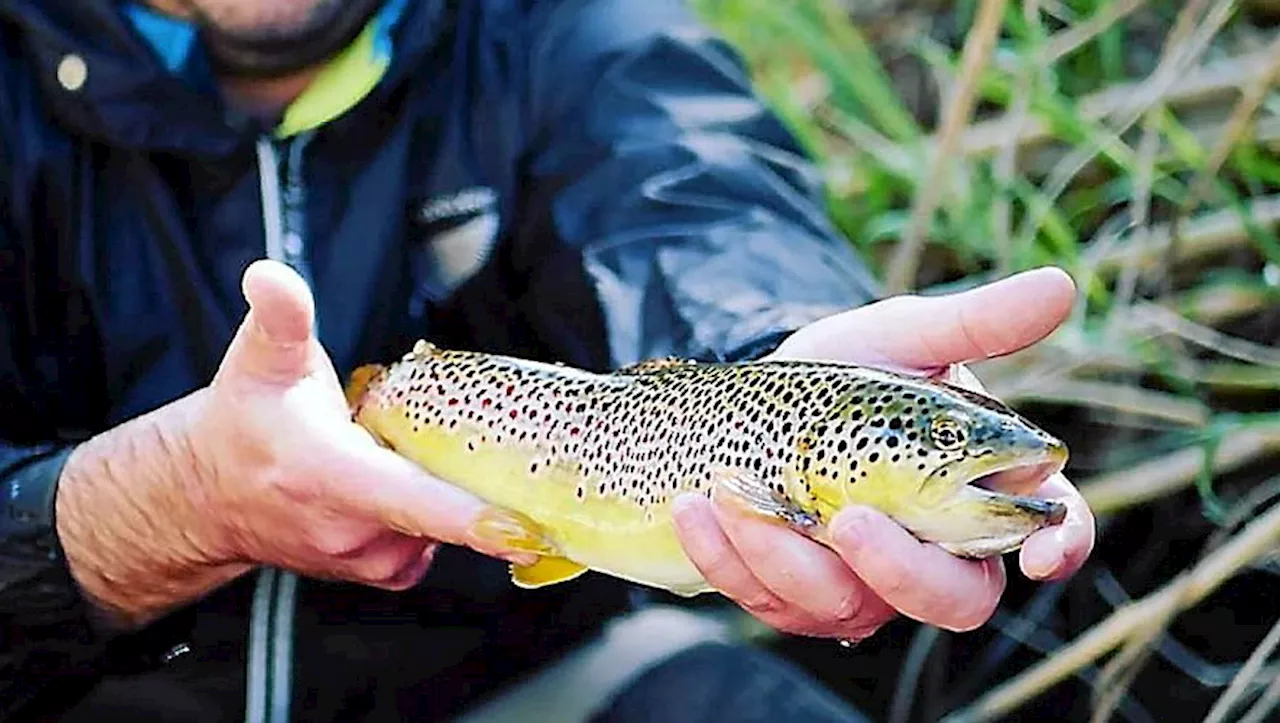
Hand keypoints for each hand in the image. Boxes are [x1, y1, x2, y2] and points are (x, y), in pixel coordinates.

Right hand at [56, 260, 535, 626]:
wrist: (204, 493)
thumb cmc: (241, 424)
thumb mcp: (261, 359)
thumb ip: (281, 317)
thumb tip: (271, 277)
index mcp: (328, 474)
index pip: (412, 501)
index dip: (472, 517)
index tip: (525, 531)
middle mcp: (345, 528)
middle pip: (442, 512)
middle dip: (471, 481)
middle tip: (461, 443)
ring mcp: (359, 558)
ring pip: (438, 528)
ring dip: (442, 494)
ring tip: (404, 457)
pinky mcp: (372, 570)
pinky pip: (426, 549)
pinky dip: (432, 522)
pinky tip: (409, 488)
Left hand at [671, 267, 1095, 639]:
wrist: (758, 396)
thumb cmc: (849, 370)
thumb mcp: (905, 336)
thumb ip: (974, 323)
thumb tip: (1061, 285)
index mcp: (984, 491)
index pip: (1051, 531)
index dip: (1059, 546)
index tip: (1041, 553)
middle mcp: (934, 551)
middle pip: (952, 600)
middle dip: (903, 571)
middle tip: (853, 519)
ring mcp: (864, 583)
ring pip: (849, 607)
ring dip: (790, 560)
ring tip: (738, 496)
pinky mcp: (796, 597)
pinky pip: (769, 601)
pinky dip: (728, 558)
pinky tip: (696, 508)